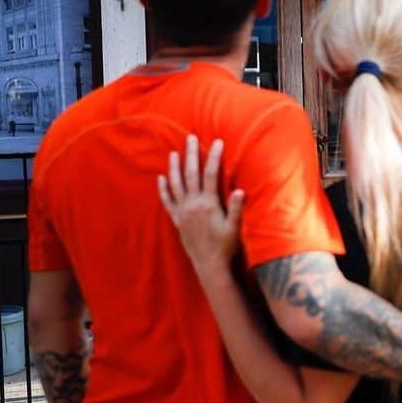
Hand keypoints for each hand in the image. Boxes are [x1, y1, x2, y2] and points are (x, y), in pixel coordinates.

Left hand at [157, 134, 243, 269]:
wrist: (209, 264)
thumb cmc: (225, 246)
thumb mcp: (234, 227)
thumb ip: (235, 208)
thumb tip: (239, 190)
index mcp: (208, 204)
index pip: (211, 175)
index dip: (214, 157)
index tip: (217, 142)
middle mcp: (193, 205)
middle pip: (191, 174)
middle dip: (191, 154)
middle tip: (190, 137)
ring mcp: (183, 212)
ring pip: (176, 184)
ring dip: (174, 167)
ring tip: (173, 153)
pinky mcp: (177, 220)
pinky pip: (167, 201)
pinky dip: (163, 189)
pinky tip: (161, 178)